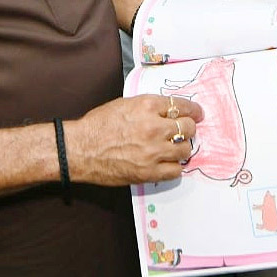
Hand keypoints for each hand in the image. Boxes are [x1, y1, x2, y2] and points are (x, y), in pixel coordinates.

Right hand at [66, 94, 202, 185]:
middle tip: (184, 132)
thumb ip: (149, 107)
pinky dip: (174, 167)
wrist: (79, 149)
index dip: (193, 111)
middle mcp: (154, 127)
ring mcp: (153, 151)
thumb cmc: (97, 126)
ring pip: (186, 149)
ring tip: (174, 149)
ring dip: (182, 149)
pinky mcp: (149, 171)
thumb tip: (169, 111)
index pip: (182, 106)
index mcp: (147, 106)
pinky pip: (176, 170)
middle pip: (188, 127)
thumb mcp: (125, 105)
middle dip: (188, 129)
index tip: (197, 114)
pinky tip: (167, 163)